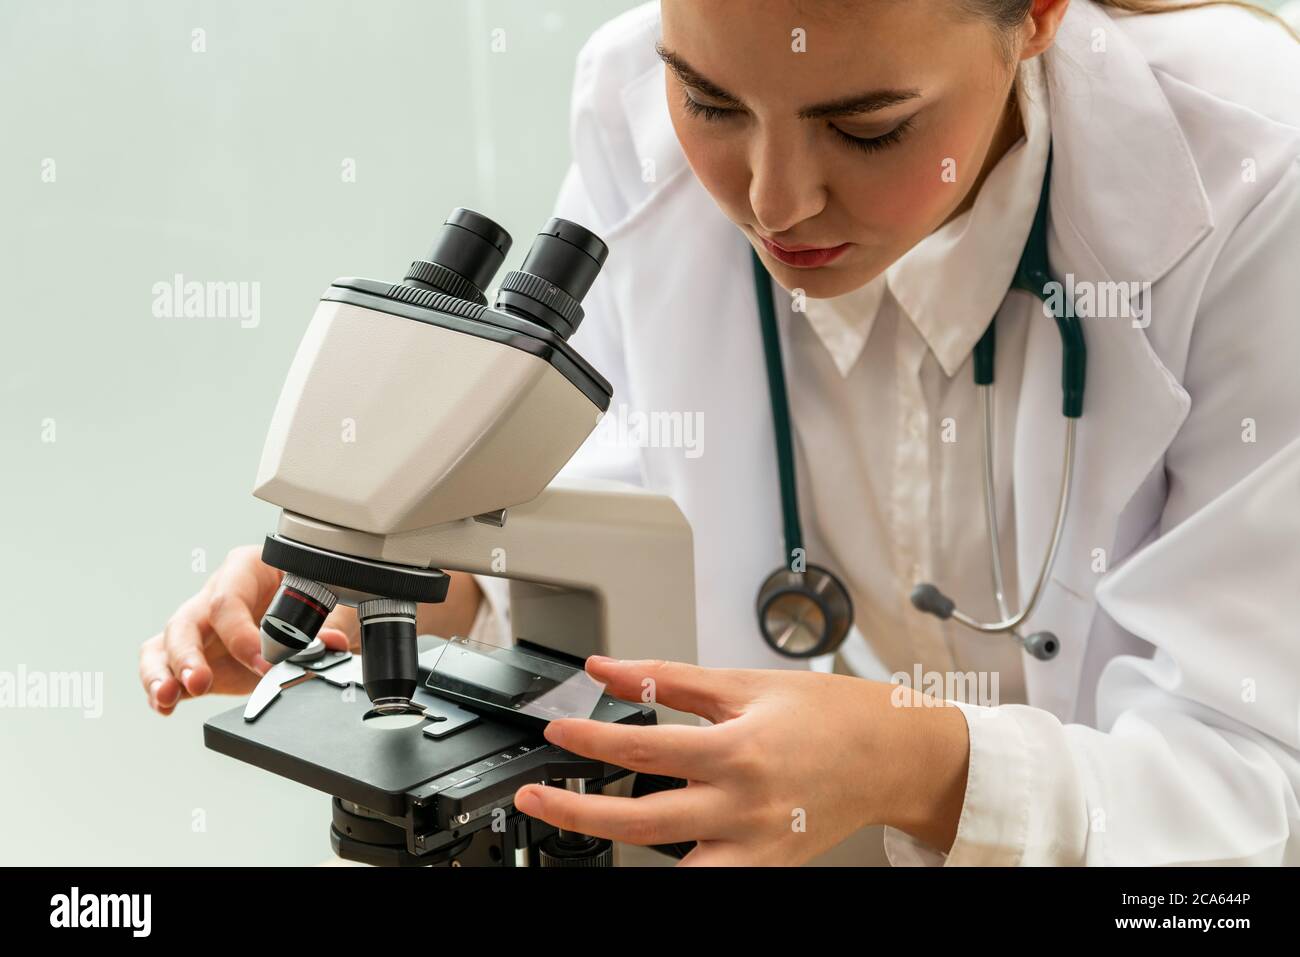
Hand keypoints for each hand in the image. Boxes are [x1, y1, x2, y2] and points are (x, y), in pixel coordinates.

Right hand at [138, 546, 355, 714]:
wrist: (317, 617)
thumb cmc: (318, 596)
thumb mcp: (331, 604)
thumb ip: (329, 623)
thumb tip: (332, 642)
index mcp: (246, 570)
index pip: (229, 600)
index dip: (241, 634)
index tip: (264, 663)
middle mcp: (216, 595)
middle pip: (187, 622)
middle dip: (189, 656)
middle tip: (200, 683)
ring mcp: (201, 627)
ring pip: (165, 645)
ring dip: (162, 673)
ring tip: (166, 697)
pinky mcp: (196, 657)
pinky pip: (166, 669)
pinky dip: (162, 689)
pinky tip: (165, 706)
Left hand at [513, 657, 969, 865]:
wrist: (891, 754)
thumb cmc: (828, 715)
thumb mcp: (745, 683)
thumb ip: (669, 680)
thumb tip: (608, 670)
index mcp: (738, 751)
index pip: (643, 750)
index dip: (588, 742)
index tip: (555, 733)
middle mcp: (743, 806)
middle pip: (639, 823)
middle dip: (576, 814)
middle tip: (535, 799)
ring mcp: (754, 847)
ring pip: (672, 867)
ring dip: (618, 852)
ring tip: (578, 828)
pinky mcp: (765, 868)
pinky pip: (709, 880)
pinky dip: (678, 869)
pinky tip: (644, 852)